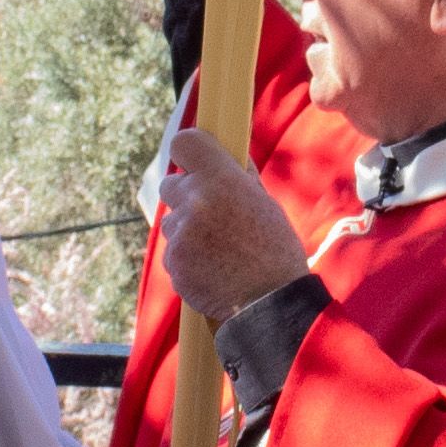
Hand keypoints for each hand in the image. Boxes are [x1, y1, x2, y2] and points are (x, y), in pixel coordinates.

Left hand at [155, 128, 312, 324]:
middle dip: (185, 196)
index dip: (187, 151)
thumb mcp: (265, 205)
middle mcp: (196, 201)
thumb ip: (239, 179)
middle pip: (170, 184)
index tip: (193, 161)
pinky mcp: (173, 262)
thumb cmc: (275, 251)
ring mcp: (181, 234)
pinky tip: (212, 270)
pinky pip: (172, 253)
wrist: (271, 303)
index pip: (184, 143)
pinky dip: (187, 260)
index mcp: (222, 179)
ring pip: (172, 223)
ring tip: (219, 251)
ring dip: (187, 233)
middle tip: (210, 215)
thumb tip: (228, 154)